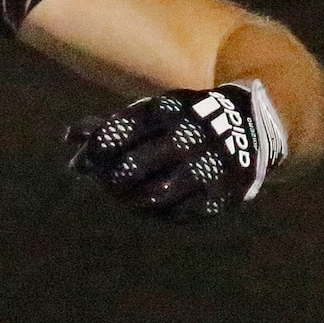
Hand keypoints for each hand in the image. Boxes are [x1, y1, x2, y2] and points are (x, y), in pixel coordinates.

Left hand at [65, 80, 287, 219]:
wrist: (256, 125)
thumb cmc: (185, 122)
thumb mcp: (154, 114)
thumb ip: (110, 127)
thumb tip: (67, 138)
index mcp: (171, 109)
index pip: (124, 129)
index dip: (98, 148)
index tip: (86, 161)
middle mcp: (192, 135)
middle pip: (135, 165)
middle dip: (112, 178)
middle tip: (106, 182)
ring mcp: (209, 165)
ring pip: (156, 194)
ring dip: (131, 200)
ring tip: (125, 197)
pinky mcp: (223, 193)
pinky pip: (180, 212)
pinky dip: (159, 212)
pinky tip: (151, 205)